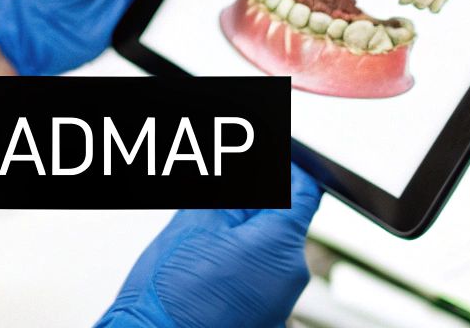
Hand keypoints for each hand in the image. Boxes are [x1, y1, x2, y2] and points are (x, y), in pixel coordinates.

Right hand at [99, 165, 322, 327]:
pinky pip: (258, 284)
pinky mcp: (263, 323)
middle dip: (253, 208)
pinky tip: (206, 271)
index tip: (269, 159)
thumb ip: (227, 191)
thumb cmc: (166, 298)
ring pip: (267, 255)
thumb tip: (246, 167)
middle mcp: (289, 281)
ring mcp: (278, 308)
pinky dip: (239, 269)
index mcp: (279, 248)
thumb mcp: (194, 224)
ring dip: (242, 240)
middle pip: (282, 224)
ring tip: (202, 243)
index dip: (285, 169)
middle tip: (217, 203)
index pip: (303, 191)